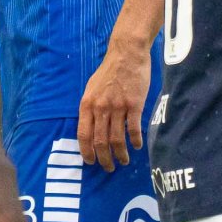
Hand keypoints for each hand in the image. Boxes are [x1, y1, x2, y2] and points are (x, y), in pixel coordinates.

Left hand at [77, 42, 149, 171]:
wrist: (127, 54)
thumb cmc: (109, 71)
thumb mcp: (91, 88)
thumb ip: (90, 107)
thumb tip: (90, 126)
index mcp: (87, 105)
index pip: (84, 135)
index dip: (87, 152)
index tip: (91, 162)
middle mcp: (101, 108)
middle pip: (100, 141)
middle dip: (104, 158)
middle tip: (109, 167)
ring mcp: (118, 107)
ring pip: (117, 138)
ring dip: (121, 154)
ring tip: (124, 161)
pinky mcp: (134, 105)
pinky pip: (133, 128)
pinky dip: (135, 140)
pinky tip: (137, 146)